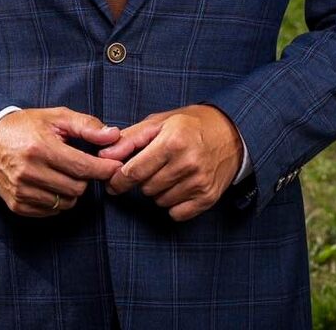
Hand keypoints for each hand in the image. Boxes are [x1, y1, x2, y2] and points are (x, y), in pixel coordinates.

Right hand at [0, 107, 122, 216]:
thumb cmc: (27, 126)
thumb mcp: (57, 117)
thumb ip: (87, 125)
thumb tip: (113, 135)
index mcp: (41, 148)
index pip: (82, 167)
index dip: (104, 169)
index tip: (116, 167)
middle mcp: (29, 172)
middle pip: (76, 187)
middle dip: (86, 178)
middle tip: (82, 165)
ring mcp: (21, 191)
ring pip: (66, 202)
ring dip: (72, 190)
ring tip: (66, 173)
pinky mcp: (17, 205)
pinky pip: (50, 211)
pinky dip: (57, 200)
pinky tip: (53, 183)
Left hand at [98, 105, 243, 220]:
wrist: (232, 133)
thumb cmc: (191, 125)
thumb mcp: (160, 122)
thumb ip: (130, 138)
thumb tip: (104, 155)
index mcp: (173, 140)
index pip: (133, 171)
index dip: (118, 179)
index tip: (113, 181)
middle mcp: (187, 162)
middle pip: (146, 188)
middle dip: (143, 180)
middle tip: (154, 166)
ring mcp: (199, 182)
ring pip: (159, 201)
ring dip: (158, 191)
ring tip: (170, 172)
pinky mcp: (207, 198)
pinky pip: (175, 213)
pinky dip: (173, 203)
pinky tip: (180, 185)